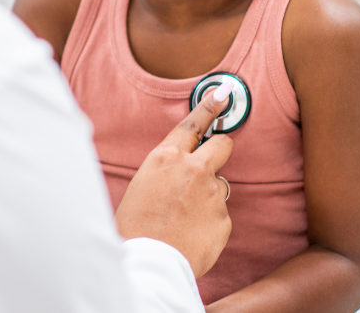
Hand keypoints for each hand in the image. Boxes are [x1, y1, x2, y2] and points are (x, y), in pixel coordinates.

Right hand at [116, 92, 234, 276]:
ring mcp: (213, 194)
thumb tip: (178, 173)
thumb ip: (166, 172)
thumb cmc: (134, 227)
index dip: (210, 107)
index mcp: (166, 158)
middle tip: (212, 161)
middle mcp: (194, 170)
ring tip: (185, 218)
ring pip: (220, 185)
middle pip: (223, 144)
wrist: (147, 263)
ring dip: (208, 195)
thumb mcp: (141, 186)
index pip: (193, 123)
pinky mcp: (225, 218)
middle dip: (220, 148)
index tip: (223, 96)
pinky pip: (220, 214)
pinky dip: (209, 222)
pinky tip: (191, 235)